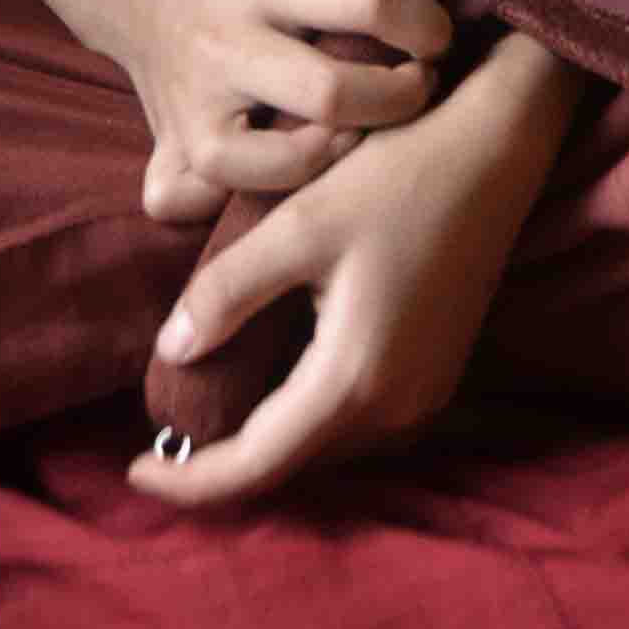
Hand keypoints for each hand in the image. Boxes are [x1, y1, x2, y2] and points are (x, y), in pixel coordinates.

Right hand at [95, 0, 452, 222]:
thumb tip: (435, 30)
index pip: (365, 1)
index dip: (421, 25)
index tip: (439, 39)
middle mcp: (226, 44)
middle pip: (331, 92)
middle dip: (396, 99)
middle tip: (419, 89)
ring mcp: (195, 107)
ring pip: (283, 162)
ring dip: (343, 157)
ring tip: (367, 135)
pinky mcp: (172, 154)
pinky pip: (220, 201)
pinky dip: (265, 202)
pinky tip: (300, 185)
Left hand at [124, 46, 568, 508]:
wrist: (495, 148)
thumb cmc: (396, 177)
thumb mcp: (298, 225)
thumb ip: (229, 292)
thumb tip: (172, 349)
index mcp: (355, 379)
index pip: (257, 464)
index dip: (191, 480)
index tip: (133, 472)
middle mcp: (397, 407)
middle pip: (294, 465)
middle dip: (225, 464)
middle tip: (162, 443)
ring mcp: (424, 394)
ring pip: (327, 447)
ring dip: (269, 444)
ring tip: (210, 420)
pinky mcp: (436, 371)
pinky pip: (358, 421)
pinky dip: (308, 418)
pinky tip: (278, 386)